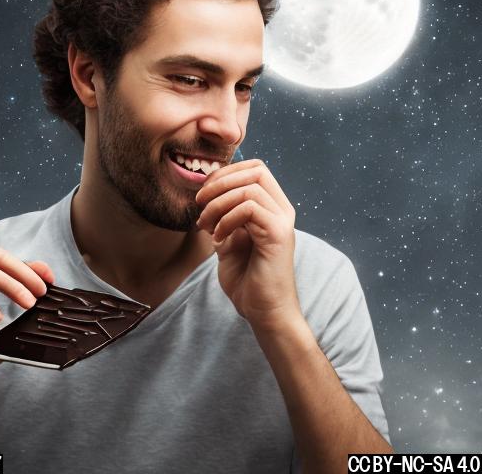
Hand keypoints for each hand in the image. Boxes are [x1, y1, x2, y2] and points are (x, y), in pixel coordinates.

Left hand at [195, 159, 298, 328]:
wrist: (264, 312)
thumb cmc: (247, 281)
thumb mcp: (227, 243)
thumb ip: (222, 220)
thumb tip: (207, 198)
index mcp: (272, 209)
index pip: (254, 170)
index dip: (226, 174)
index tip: (203, 195)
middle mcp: (282, 211)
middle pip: (255, 171)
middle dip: (220, 182)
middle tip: (199, 205)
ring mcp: (282, 221)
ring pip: (248, 188)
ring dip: (218, 204)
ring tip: (205, 226)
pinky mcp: (278, 234)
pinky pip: (248, 208)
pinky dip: (226, 219)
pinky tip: (217, 239)